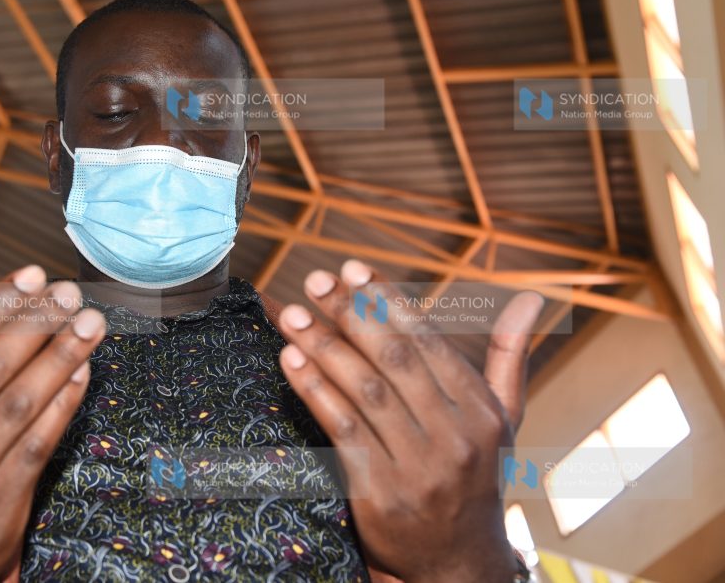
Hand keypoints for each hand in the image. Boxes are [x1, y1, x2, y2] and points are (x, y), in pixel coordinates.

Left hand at [275, 259, 542, 582]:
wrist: (457, 562)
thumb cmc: (475, 474)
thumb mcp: (501, 420)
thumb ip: (508, 356)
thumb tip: (533, 298)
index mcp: (481, 410)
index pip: (428, 342)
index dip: (387, 302)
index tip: (352, 269)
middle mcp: (454, 435)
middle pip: (394, 360)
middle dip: (352, 314)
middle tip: (316, 281)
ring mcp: (417, 466)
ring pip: (365, 391)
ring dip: (325, 347)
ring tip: (293, 314)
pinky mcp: (379, 492)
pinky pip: (341, 430)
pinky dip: (314, 391)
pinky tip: (291, 361)